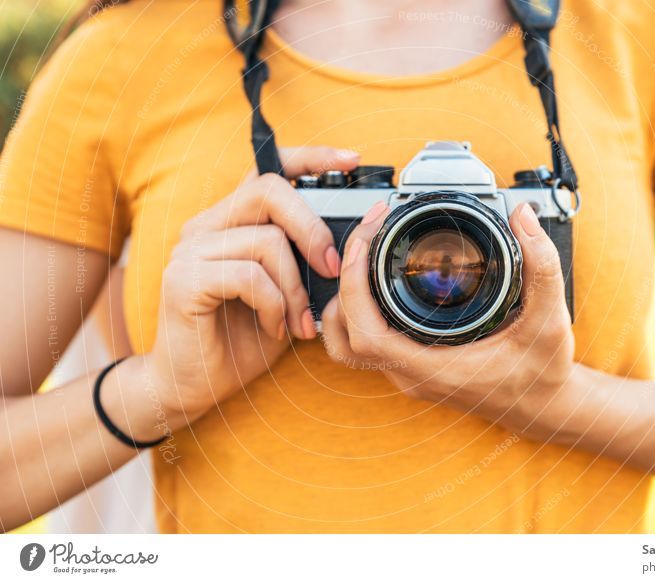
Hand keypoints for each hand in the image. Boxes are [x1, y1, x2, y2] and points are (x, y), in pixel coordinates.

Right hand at [147, 146, 359, 417]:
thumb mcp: (287, 294)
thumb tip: (351, 244)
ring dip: (296, 287)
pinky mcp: (182, 280)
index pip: (268, 170)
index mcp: (232, 221)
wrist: (195, 385)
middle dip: (313, 229)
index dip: (311, 158)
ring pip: (266, 240)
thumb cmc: (243, 339)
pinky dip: (273, 303)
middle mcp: (207, 226)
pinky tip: (274, 326)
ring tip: (298, 320)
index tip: (351, 159)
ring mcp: (190, 250)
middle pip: (269, 190)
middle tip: (332, 269)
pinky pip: (248, 275)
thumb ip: (306, 264)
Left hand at [321, 201, 575, 429]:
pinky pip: (366, 342)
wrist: (544, 409)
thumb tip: (522, 218)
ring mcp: (408, 373)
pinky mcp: (411, 367)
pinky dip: (359, 311)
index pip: (366, 335)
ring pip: (347, 343)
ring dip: (345, 300)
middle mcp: (412, 374)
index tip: (364, 244)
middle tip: (368, 237)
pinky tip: (376, 283)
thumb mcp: (550, 321)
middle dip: (345, 280)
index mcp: (433, 369)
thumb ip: (541, 268)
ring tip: (363, 257)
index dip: (353, 287)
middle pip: (345, 334)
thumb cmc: (543, 374)